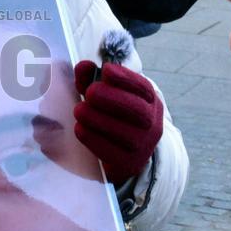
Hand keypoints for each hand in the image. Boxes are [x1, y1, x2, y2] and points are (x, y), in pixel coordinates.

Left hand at [73, 61, 163, 183]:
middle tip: (89, 92)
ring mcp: (142, 145)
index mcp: (150, 101)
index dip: (125, 77)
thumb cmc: (114, 116)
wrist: (128, 154)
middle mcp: (151, 123)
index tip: (106, 70)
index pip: (143, 88)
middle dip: (111, 98)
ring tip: (79, 110)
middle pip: (137, 110)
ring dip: (98, 118)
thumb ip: (92, 79)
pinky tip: (80, 129)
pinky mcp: (128, 163)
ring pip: (125, 132)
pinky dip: (93, 138)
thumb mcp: (107, 95)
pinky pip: (111, 152)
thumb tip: (82, 66)